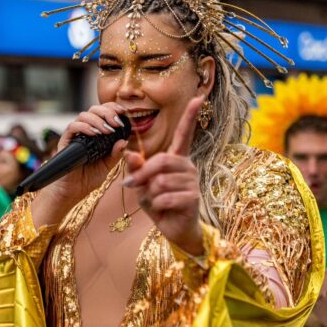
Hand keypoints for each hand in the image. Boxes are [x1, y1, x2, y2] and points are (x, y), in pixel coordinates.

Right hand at [33, 102, 127, 226]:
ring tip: (107, 131)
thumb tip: (124, 141)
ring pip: (83, 115)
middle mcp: (85, 131)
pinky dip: (84, 127)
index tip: (122, 112)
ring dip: (97, 120)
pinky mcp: (65, 142)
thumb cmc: (88, 179)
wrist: (72, 192)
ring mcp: (75, 136)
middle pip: (94, 110)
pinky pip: (72, 127)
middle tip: (116, 123)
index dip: (112, 108)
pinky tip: (94, 134)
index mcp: (97, 134)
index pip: (103, 113)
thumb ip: (115, 154)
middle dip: (107, 112)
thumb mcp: (107, 166)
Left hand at [123, 96, 203, 254]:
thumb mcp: (143, 185)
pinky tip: (163, 209)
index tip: (198, 98)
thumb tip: (128, 153)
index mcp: (177, 159)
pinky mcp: (192, 198)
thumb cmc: (160, 203)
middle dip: (143, 175)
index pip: (185, 134)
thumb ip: (136, 169)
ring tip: (154, 201)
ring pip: (161, 182)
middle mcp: (187, 166)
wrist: (175, 229)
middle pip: (162, 161)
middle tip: (131, 186)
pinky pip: (165, 197)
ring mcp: (192, 182)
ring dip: (150, 194)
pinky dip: (157, 205)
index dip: (190, 117)